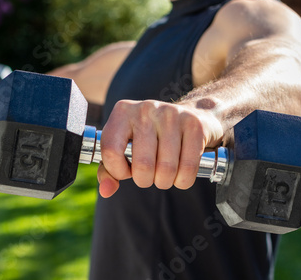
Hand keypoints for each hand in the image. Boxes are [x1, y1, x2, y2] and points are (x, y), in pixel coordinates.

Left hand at [97, 100, 223, 197]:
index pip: (111, 151)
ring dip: (165, 181)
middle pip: (142, 165)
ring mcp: (172, 115)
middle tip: (149, 175)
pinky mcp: (194, 126)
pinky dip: (183, 180)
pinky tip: (180, 173)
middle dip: (145, 180)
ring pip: (166, 169)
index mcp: (123, 112)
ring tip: (165, 173)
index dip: (118, 171)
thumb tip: (106, 191)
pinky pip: (188, 168)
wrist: (194, 116)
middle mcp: (146, 109)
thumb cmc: (153, 137)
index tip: (127, 171)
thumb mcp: (126, 147)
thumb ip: (110, 170)